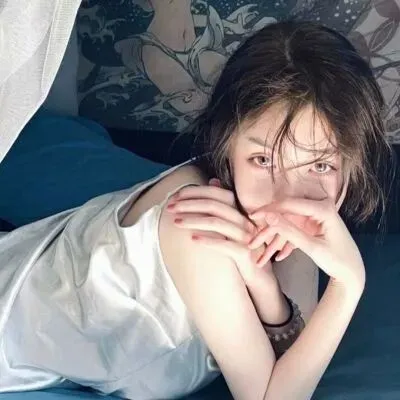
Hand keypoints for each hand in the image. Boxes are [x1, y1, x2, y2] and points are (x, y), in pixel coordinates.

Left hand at [167, 180, 274, 285]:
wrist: (259, 275)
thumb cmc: (242, 248)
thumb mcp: (232, 224)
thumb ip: (222, 206)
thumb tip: (213, 181)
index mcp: (238, 212)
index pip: (216, 194)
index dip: (195, 193)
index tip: (176, 197)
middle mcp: (243, 221)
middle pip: (213, 206)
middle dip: (189, 205)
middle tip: (170, 208)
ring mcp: (245, 237)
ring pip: (217, 222)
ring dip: (193, 220)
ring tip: (176, 222)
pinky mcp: (245, 253)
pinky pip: (225, 244)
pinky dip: (208, 240)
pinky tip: (192, 239)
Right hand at [249, 197, 365, 291]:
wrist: (353, 273)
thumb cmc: (338, 260)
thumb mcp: (311, 247)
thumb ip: (289, 231)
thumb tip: (268, 216)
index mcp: (322, 208)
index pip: (288, 204)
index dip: (268, 210)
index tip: (251, 216)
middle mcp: (318, 208)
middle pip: (285, 215)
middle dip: (267, 232)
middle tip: (251, 242)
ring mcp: (314, 218)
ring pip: (286, 225)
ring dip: (273, 241)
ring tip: (260, 258)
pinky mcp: (312, 226)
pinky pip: (293, 232)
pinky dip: (285, 244)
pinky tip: (277, 257)